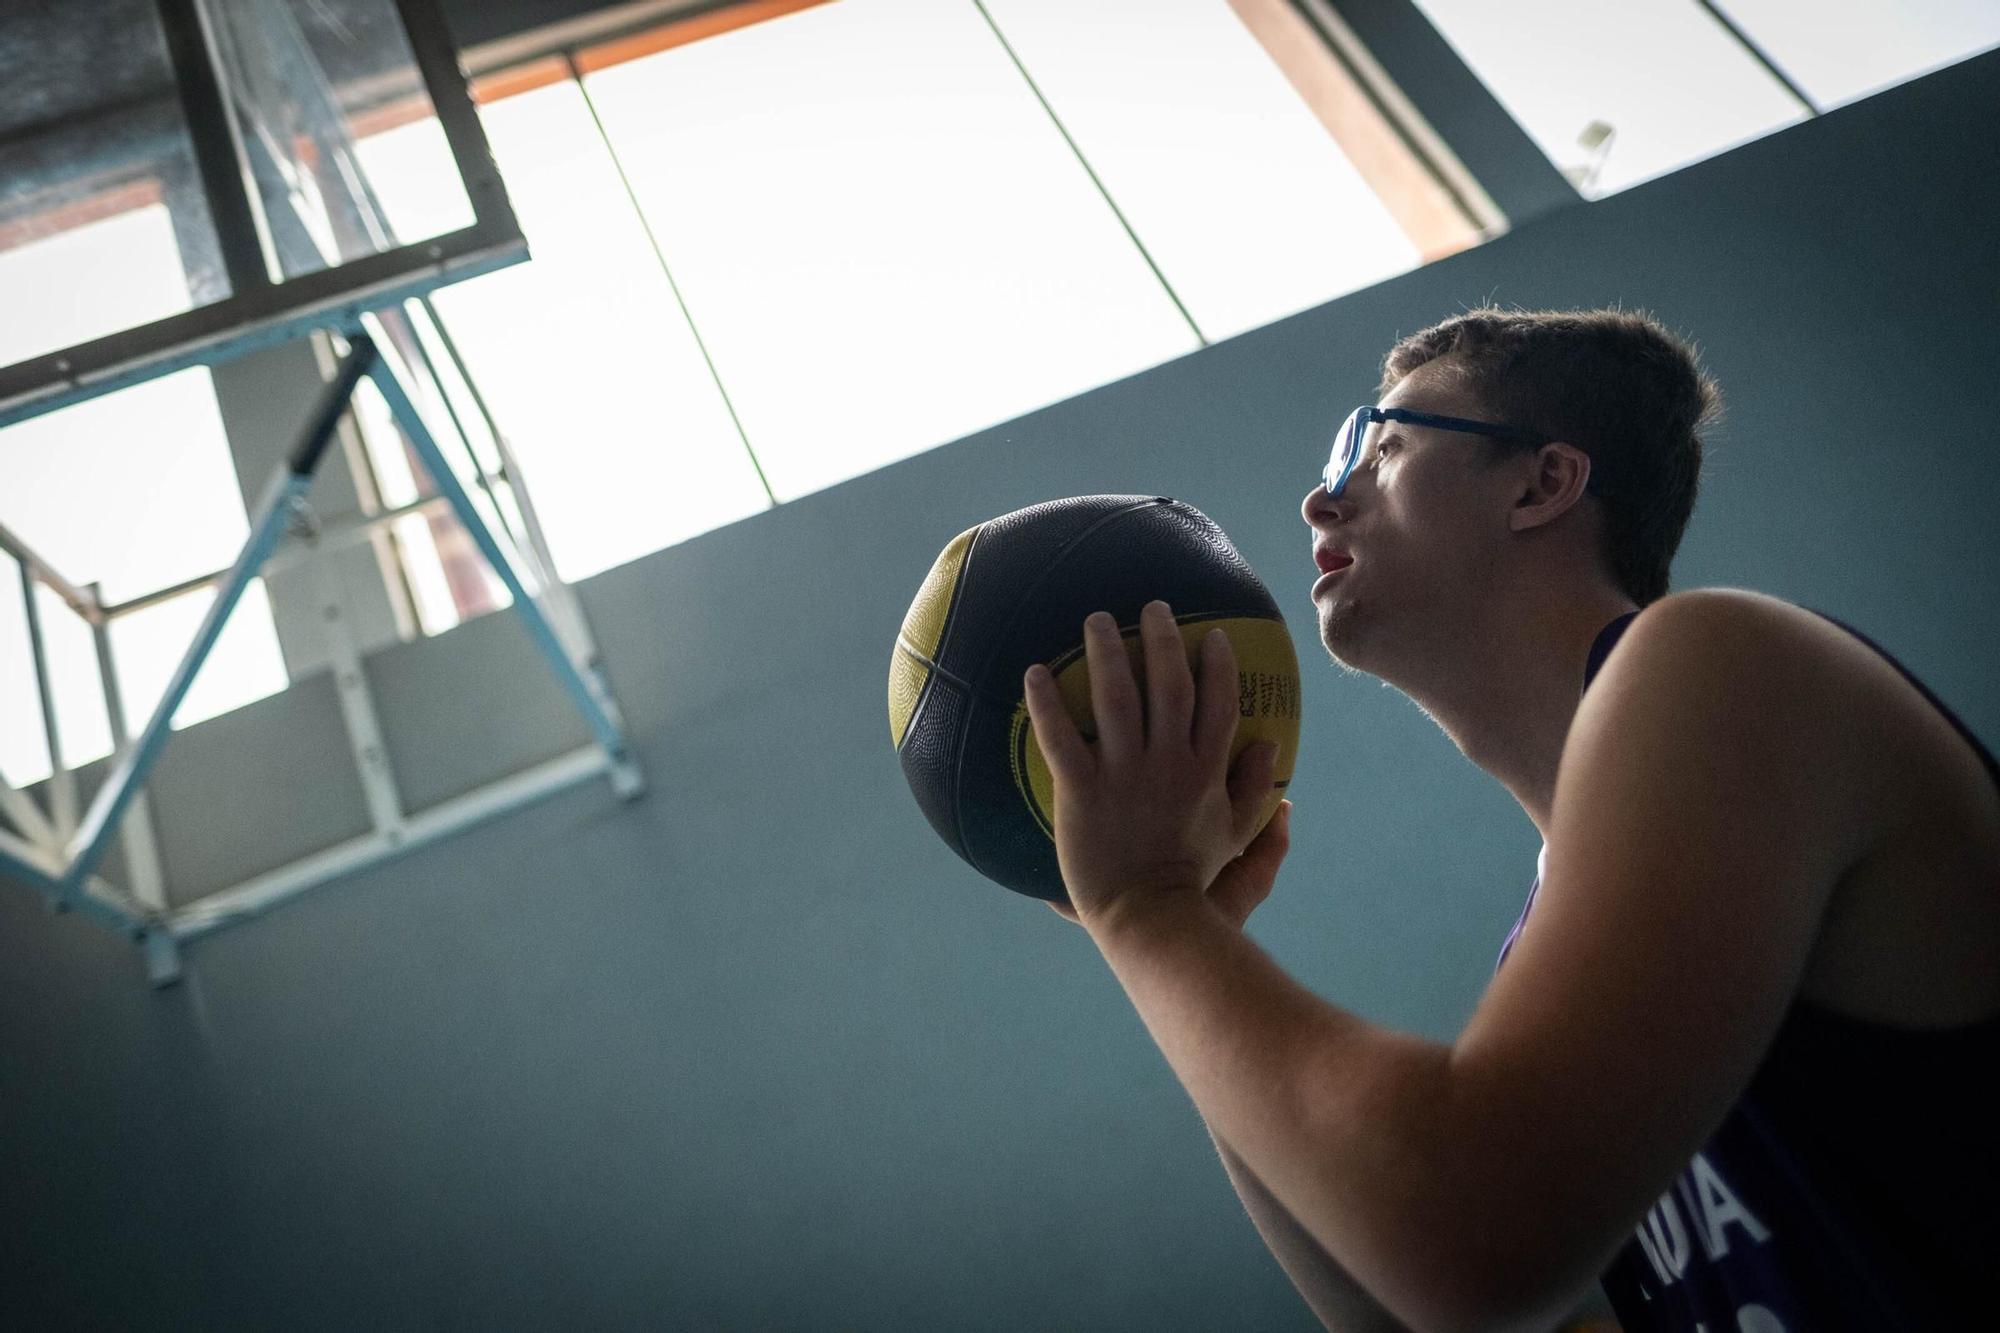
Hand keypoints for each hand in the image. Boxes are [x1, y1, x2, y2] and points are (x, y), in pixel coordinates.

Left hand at [1023, 601, 1286, 933]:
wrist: (1149, 918)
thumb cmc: (1192, 881)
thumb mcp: (1236, 836)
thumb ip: (1256, 792)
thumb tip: (1274, 748)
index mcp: (1206, 770)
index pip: (1218, 703)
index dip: (1217, 665)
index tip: (1211, 635)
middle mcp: (1169, 762)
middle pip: (1168, 685)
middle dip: (1162, 638)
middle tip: (1151, 607)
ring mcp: (1124, 774)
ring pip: (1117, 697)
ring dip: (1106, 651)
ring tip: (1096, 620)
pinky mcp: (1082, 791)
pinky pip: (1061, 736)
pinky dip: (1046, 702)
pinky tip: (1034, 673)